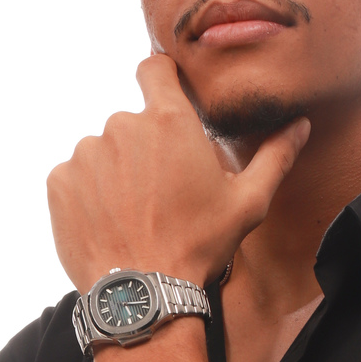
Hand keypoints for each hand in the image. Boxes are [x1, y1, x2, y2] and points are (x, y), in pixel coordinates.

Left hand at [46, 55, 309, 293]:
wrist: (143, 293)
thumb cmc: (199, 247)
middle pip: (131, 122)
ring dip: (115, 173)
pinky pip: (75, 177)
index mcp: (170, 121)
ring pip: (102, 151)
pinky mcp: (60, 181)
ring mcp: (86, 153)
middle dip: (144, 149)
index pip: (154, 68)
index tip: (164, 101)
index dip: (160, 80)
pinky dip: (88, 195)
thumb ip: (274, 156)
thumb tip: (300, 125)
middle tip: (160, 193)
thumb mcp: (247, 204)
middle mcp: (122, 125)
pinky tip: (109, 223)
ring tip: (133, 215)